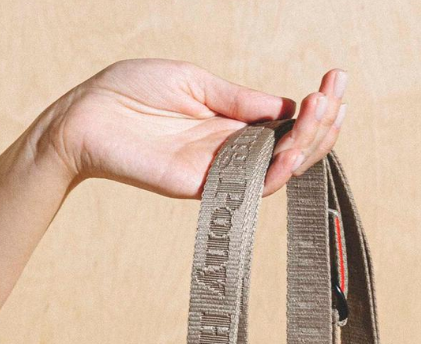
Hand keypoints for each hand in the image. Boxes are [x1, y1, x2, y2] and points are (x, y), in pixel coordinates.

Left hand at [43, 58, 347, 198]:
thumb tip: (287, 105)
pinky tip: (291, 145)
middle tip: (335, 92)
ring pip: (279, 173)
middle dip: (323, 124)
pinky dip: (276, 170)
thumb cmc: (131, 92)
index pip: (288, 126)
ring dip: (308, 144)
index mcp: (231, 124)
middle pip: (293, 151)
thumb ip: (240, 99)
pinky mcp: (200, 187)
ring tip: (321, 111)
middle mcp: (231, 152)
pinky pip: (248, 188)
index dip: (317, 108)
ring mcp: (218, 172)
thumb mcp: (196, 83)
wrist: (85, 114)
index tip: (335, 78)